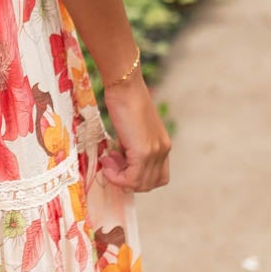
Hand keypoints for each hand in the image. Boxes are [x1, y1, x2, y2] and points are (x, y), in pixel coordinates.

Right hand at [99, 73, 170, 192]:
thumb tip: (119, 162)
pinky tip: (106, 163)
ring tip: (107, 161)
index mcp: (163, 145)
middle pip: (149, 184)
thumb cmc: (125, 101)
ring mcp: (155, 152)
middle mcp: (163, 150)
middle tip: (110, 163)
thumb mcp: (132, 129)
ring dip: (120, 179)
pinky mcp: (143, 152)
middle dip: (127, 180)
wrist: (125, 87)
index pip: (157, 177)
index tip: (118, 163)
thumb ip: (131, 147)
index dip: (137, 177)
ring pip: (141, 184)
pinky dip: (117, 177)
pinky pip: (132, 179)